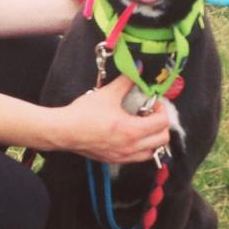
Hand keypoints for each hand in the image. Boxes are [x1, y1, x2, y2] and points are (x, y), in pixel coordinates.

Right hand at [56, 76, 170, 164]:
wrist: (65, 130)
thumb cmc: (84, 114)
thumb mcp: (108, 93)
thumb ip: (126, 81)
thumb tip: (137, 68)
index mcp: (132, 130)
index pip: (162, 123)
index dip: (162, 110)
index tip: (152, 102)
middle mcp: (131, 147)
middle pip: (163, 139)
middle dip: (161, 124)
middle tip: (150, 113)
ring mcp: (123, 156)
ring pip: (152, 152)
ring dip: (153, 139)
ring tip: (143, 126)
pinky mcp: (115, 160)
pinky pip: (138, 157)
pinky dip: (142, 148)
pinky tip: (131, 136)